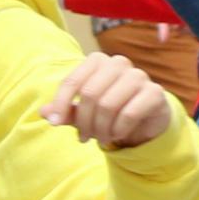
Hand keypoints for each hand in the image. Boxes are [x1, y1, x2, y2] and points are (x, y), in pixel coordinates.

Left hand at [42, 52, 173, 151]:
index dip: (60, 104)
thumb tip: (44, 112)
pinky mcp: (154, 92)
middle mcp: (118, 63)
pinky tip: (116, 134)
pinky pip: (129, 114)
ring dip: (100, 128)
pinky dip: (118, 129)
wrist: (144, 118)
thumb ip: (64, 110)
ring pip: (108, 105)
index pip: (72, 82)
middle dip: (83, 121)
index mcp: (97, 61)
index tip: (54, 123)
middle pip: (90, 94)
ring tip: (99, 138)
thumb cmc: (108, 110)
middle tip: (84, 137)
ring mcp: (139, 75)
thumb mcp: (83, 111)